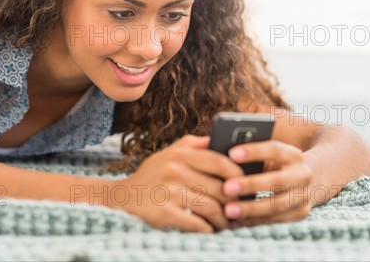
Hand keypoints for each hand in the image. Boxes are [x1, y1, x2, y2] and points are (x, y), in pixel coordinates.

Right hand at [109, 134, 244, 232]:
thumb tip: (222, 139)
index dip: (237, 173)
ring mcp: (168, 191)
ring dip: (224, 219)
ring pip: (210, 207)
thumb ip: (194, 145)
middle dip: (234, 201)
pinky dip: (207, 229)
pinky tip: (210, 230)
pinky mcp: (163, 212)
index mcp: (180, 153)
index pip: (218, 160)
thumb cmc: (153, 174)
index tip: (246, 182)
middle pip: (218, 187)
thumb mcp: (170, 152)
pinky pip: (195, 223)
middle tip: (242, 209)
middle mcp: (174, 169)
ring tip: (229, 223)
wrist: (123, 196)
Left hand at [221, 140, 312, 227]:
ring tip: (228, 211)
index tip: (231, 153)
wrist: (305, 182)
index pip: (274, 149)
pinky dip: (254, 221)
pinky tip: (235, 222)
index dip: (254, 151)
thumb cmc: (272, 164)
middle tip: (226, 188)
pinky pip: (275, 221)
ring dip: (251, 208)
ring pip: (276, 205)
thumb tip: (213, 146)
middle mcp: (303, 175)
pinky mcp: (299, 215)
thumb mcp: (266, 155)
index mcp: (293, 154)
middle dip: (251, 185)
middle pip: (276, 181)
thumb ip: (246, 151)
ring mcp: (303, 197)